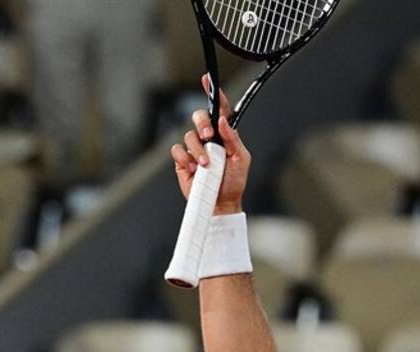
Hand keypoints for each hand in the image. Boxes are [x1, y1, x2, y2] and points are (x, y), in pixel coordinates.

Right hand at [171, 75, 251, 215]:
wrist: (221, 203)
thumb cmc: (234, 182)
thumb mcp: (241, 160)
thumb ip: (233, 139)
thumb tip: (224, 121)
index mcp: (225, 135)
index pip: (219, 111)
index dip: (213, 94)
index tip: (207, 80)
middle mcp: (208, 138)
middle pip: (199, 117)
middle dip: (202, 123)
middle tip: (207, 136)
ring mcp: (195, 149)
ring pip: (188, 136)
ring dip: (198, 151)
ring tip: (206, 166)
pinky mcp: (183, 161)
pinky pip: (178, 151)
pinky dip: (186, 159)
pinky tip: (195, 169)